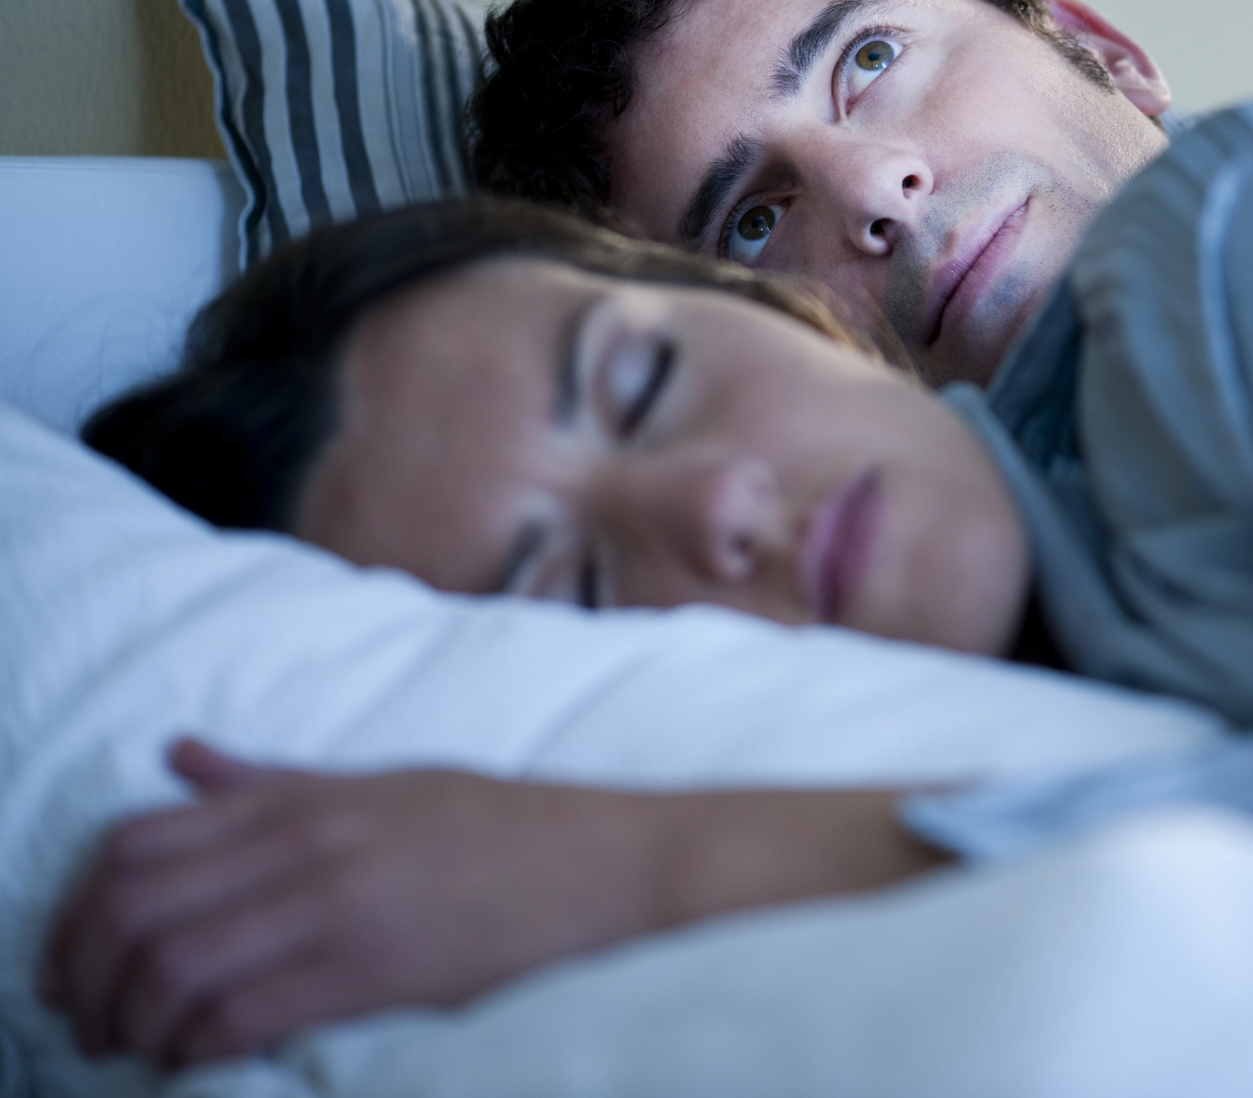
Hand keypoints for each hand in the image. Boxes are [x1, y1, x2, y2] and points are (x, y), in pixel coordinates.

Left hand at [38, 739, 946, 1068]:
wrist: (611, 861)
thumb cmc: (505, 826)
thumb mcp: (384, 783)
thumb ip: (274, 780)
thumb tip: (180, 756)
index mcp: (304, 796)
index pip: (136, 841)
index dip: (77, 910)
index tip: (75, 958)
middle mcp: (304, 842)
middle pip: (131, 906)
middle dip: (83, 974)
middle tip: (86, 1018)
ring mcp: (336, 903)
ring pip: (170, 962)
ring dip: (130, 1020)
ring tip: (134, 1050)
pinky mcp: (371, 968)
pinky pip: (237, 1012)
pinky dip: (194, 1047)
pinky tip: (198, 1062)